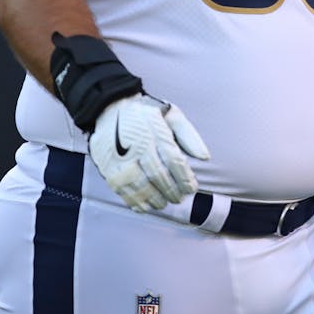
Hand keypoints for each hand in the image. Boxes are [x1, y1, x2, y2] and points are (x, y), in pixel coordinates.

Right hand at [88, 93, 209, 210]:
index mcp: (156, 133)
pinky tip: (146, 206)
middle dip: (172, 191)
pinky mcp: (108, 169)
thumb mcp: (171, 114)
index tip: (192, 188)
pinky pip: (123, 191)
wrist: (109, 108)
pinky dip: (136, 202)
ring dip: (156, 199)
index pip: (174, 161)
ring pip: (141, 187)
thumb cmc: (146, 113)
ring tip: (165, 203)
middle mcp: (138, 147)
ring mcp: (121, 160)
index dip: (185, 178)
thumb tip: (205, 157)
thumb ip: (189, 135)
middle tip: (180, 198)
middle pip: (159, 176)